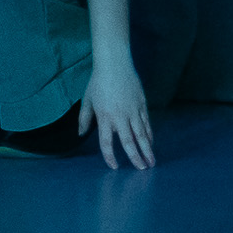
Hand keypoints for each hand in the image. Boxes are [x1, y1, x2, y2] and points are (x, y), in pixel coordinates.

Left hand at [82, 53, 155, 170]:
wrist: (115, 64)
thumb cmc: (98, 82)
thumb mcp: (87, 100)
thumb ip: (84, 119)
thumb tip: (81, 134)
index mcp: (104, 117)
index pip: (106, 142)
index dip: (110, 156)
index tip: (114, 166)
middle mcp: (120, 116)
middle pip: (129, 142)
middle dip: (136, 157)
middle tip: (142, 169)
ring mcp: (133, 111)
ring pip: (141, 134)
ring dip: (147, 149)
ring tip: (152, 162)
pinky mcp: (142, 104)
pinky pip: (146, 123)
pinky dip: (149, 134)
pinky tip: (151, 143)